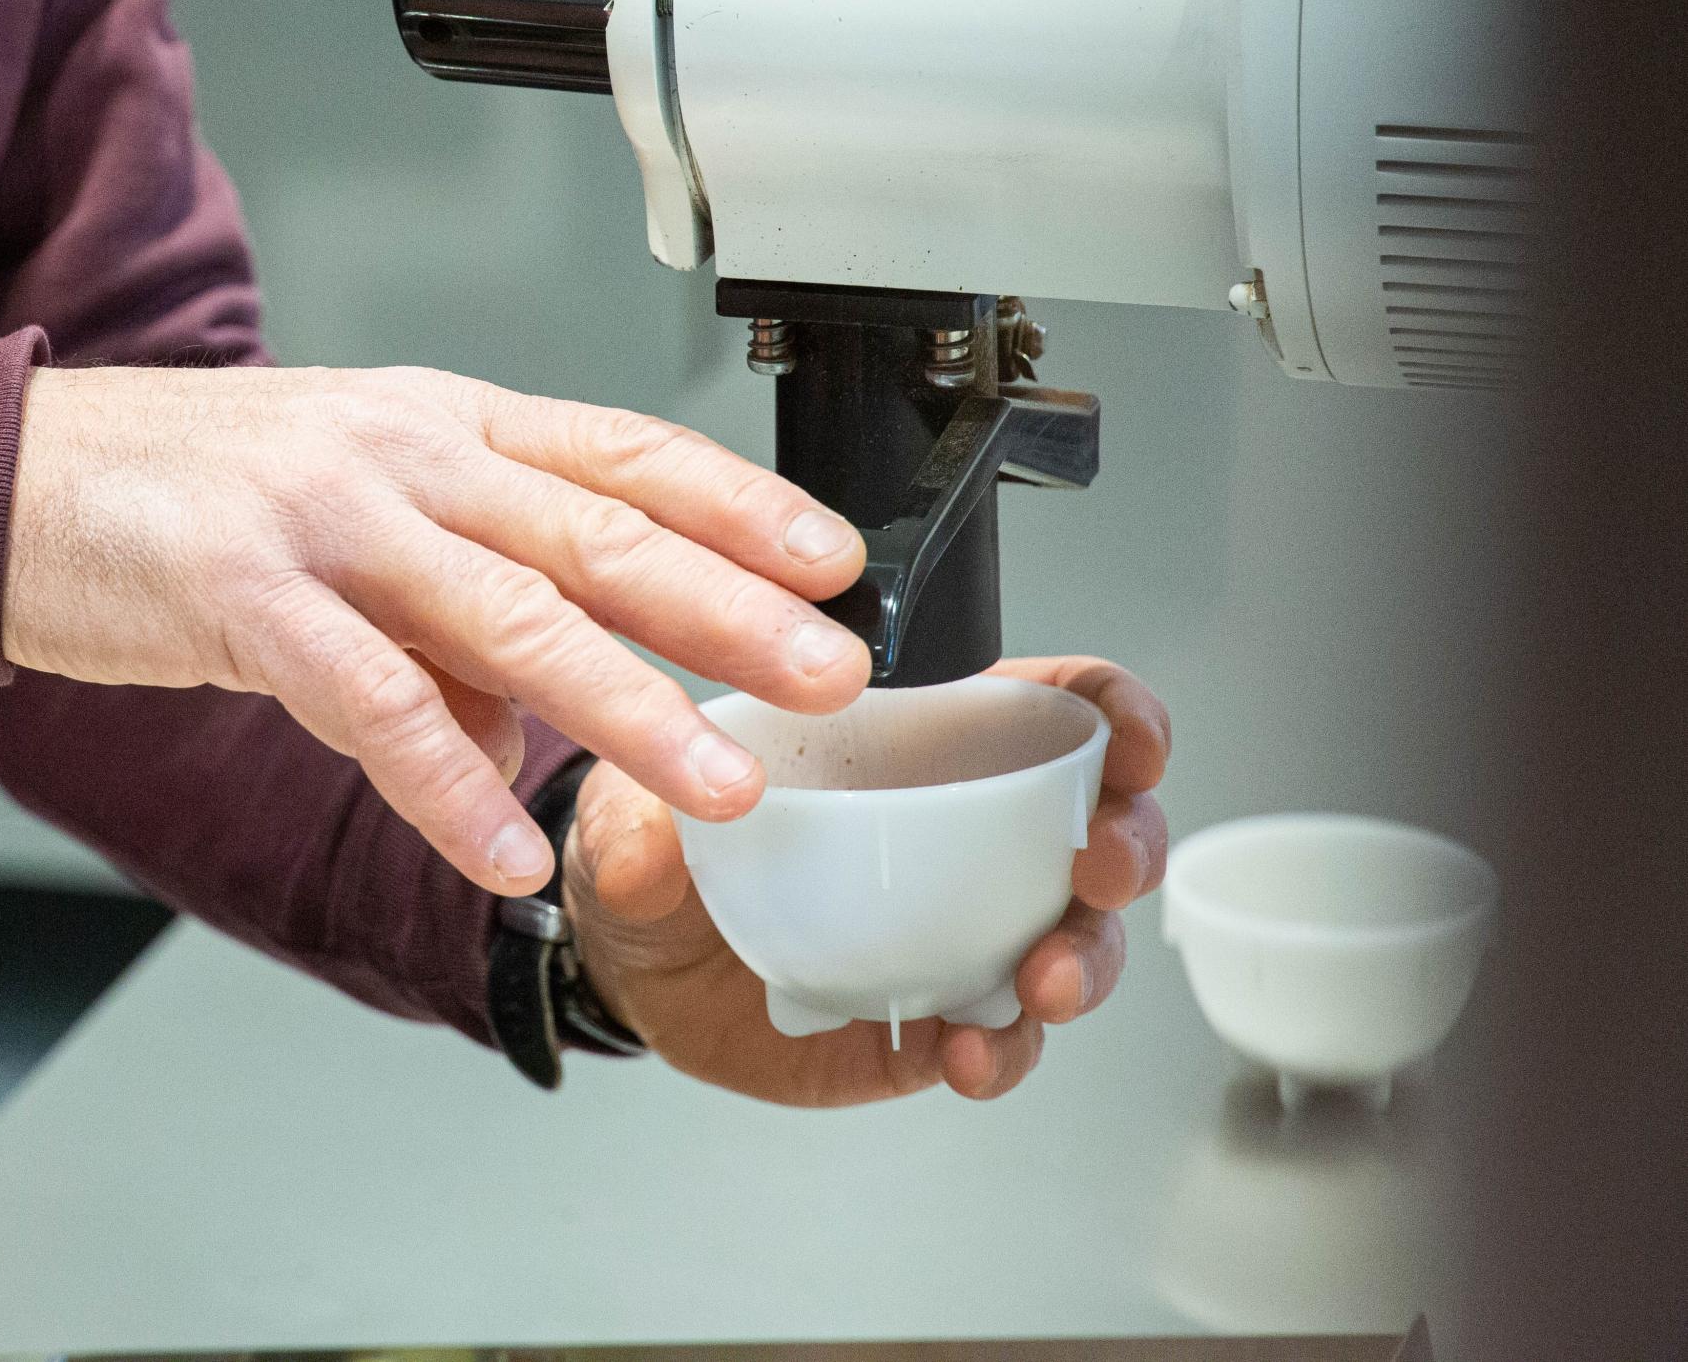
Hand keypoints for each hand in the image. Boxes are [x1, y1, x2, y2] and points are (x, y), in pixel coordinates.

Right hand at [3, 365, 871, 894]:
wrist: (8, 478)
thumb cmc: (184, 492)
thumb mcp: (350, 513)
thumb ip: (454, 610)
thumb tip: (536, 726)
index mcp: (443, 422)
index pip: (622, 452)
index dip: (738, 504)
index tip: (834, 560)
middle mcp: (402, 455)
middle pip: (594, 531)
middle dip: (727, 609)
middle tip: (827, 674)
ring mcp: (326, 520)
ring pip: (507, 615)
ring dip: (623, 708)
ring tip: (714, 785)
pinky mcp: (244, 596)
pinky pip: (369, 699)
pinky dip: (445, 781)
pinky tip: (507, 845)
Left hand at [563, 657, 1170, 1106]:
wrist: (633, 963)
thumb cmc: (657, 840)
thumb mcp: (626, 808)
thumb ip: (634, 819)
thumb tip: (650, 842)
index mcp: (916, 742)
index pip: (1049, 705)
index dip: (1115, 713)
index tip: (1131, 742)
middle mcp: (965, 833)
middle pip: (1099, 824)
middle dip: (1127, 845)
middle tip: (1097, 871)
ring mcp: (963, 929)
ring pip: (1075, 940)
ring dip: (1082, 962)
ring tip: (1038, 985)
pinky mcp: (938, 1016)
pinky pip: (1001, 1036)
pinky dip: (1002, 1050)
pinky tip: (966, 1053)